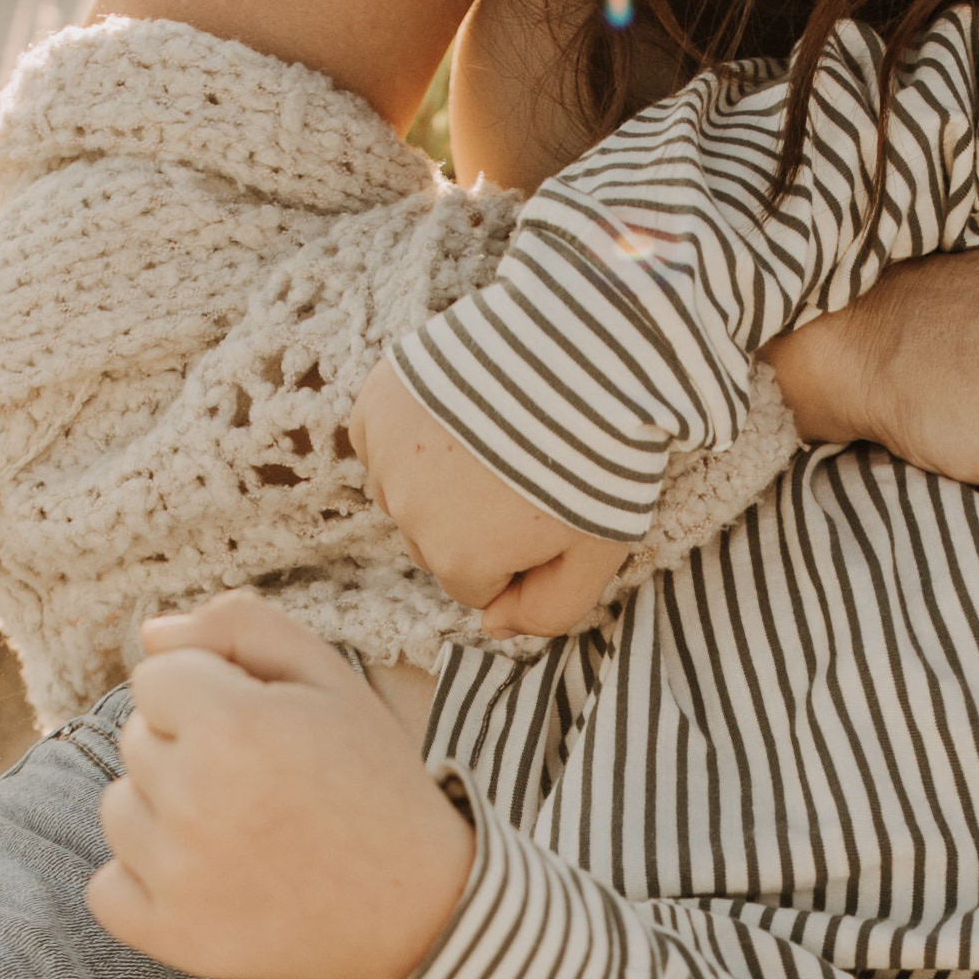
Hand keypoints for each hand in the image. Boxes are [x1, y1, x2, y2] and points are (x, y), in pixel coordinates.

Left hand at [90, 592, 478, 978]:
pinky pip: (106, 889)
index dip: (208, 693)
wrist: (414, 904)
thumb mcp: (327, 677)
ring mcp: (178, 876)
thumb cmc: (368, 777)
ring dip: (164, 812)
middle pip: (135, 740)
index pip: (152, 677)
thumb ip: (240, 625)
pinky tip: (210, 879)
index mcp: (235, 724)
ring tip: (241, 831)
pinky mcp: (169, 935)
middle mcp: (197, 800)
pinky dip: (144, 883)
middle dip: (187, 748)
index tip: (261, 726)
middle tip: (263, 784)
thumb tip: (150, 635)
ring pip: (117, 808)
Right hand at [357, 359, 630, 637]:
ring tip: (497, 435)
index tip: (548, 513)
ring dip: (439, 476)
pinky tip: (462, 410)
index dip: (515, 555)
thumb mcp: (599, 551)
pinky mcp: (376, 402)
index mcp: (459, 560)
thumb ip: (549, 610)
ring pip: (406, 492)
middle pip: (435, 541)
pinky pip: (383, 441)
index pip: (475, 585)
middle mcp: (408, 514)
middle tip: (526, 470)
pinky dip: (413, 432)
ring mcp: (386, 455)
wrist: (588, 350)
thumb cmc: (602, 454)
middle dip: (473, 520)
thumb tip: (493, 627)